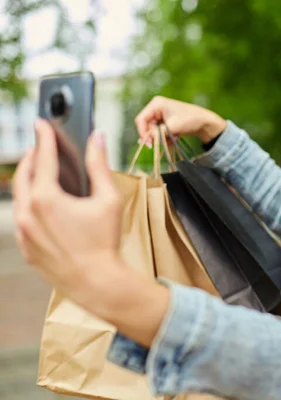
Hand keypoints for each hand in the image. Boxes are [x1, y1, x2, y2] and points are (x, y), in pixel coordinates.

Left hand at [13, 119, 169, 346]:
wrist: (96, 282)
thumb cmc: (105, 242)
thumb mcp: (109, 200)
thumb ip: (100, 166)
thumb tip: (97, 139)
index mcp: (46, 198)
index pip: (43, 158)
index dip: (44, 138)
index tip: (42, 124)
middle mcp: (27, 213)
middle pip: (23, 175)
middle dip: (32, 158)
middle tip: (40, 147)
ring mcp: (23, 232)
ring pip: (19, 197)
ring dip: (28, 181)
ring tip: (40, 173)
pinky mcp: (25, 247)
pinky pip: (21, 218)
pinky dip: (29, 204)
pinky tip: (43, 205)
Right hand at [135, 96, 226, 145]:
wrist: (205, 122)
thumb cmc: (190, 120)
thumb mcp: (172, 127)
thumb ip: (158, 133)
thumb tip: (143, 141)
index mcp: (156, 104)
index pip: (141, 119)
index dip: (143, 132)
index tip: (149, 144)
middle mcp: (156, 107)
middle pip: (147, 126)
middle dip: (155, 136)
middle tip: (163, 143)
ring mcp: (161, 115)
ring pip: (154, 131)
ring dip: (163, 137)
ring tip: (175, 137)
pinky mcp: (165, 121)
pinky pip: (160, 133)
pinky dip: (166, 137)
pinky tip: (176, 137)